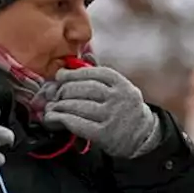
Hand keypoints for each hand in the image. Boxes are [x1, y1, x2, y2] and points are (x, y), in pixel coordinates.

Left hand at [44, 67, 159, 158]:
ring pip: (78, 105)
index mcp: (121, 84)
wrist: (142, 137)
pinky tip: (53, 118)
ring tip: (51, 106)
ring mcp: (111, 116)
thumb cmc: (125, 110)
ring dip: (60, 105)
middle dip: (64, 89)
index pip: (94, 73)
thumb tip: (85, 56)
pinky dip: (62, 119)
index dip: (74, 73)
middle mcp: (118, 98)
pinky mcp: (103, 134)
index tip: (61, 75)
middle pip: (84, 88)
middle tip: (55, 93)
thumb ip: (102, 75)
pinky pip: (77, 123)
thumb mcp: (120, 89)